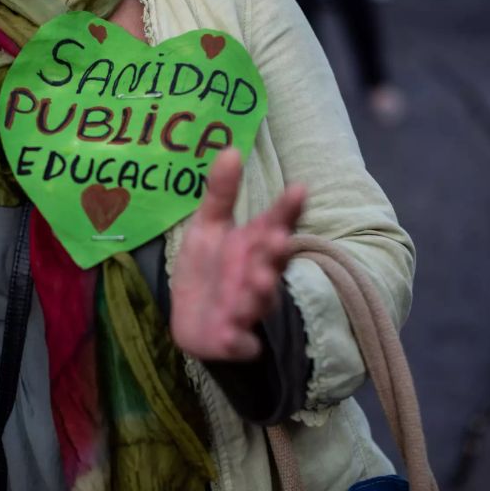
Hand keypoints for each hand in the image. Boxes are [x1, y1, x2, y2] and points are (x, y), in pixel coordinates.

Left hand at [170, 149, 305, 361]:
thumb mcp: (208, 227)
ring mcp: (247, 307)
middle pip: (272, 263)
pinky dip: (239, 341)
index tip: (299, 188)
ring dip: (261, 293)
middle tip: (277, 239)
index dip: (288, 209)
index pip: (276, 223)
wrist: (190, 317)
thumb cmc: (206, 268)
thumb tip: (231, 148)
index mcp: (254, 245)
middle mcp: (257, 274)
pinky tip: (232, 336)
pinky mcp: (232, 339)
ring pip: (260, 301)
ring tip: (258, 281)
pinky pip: (240, 342)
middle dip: (276, 252)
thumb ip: (220, 194)